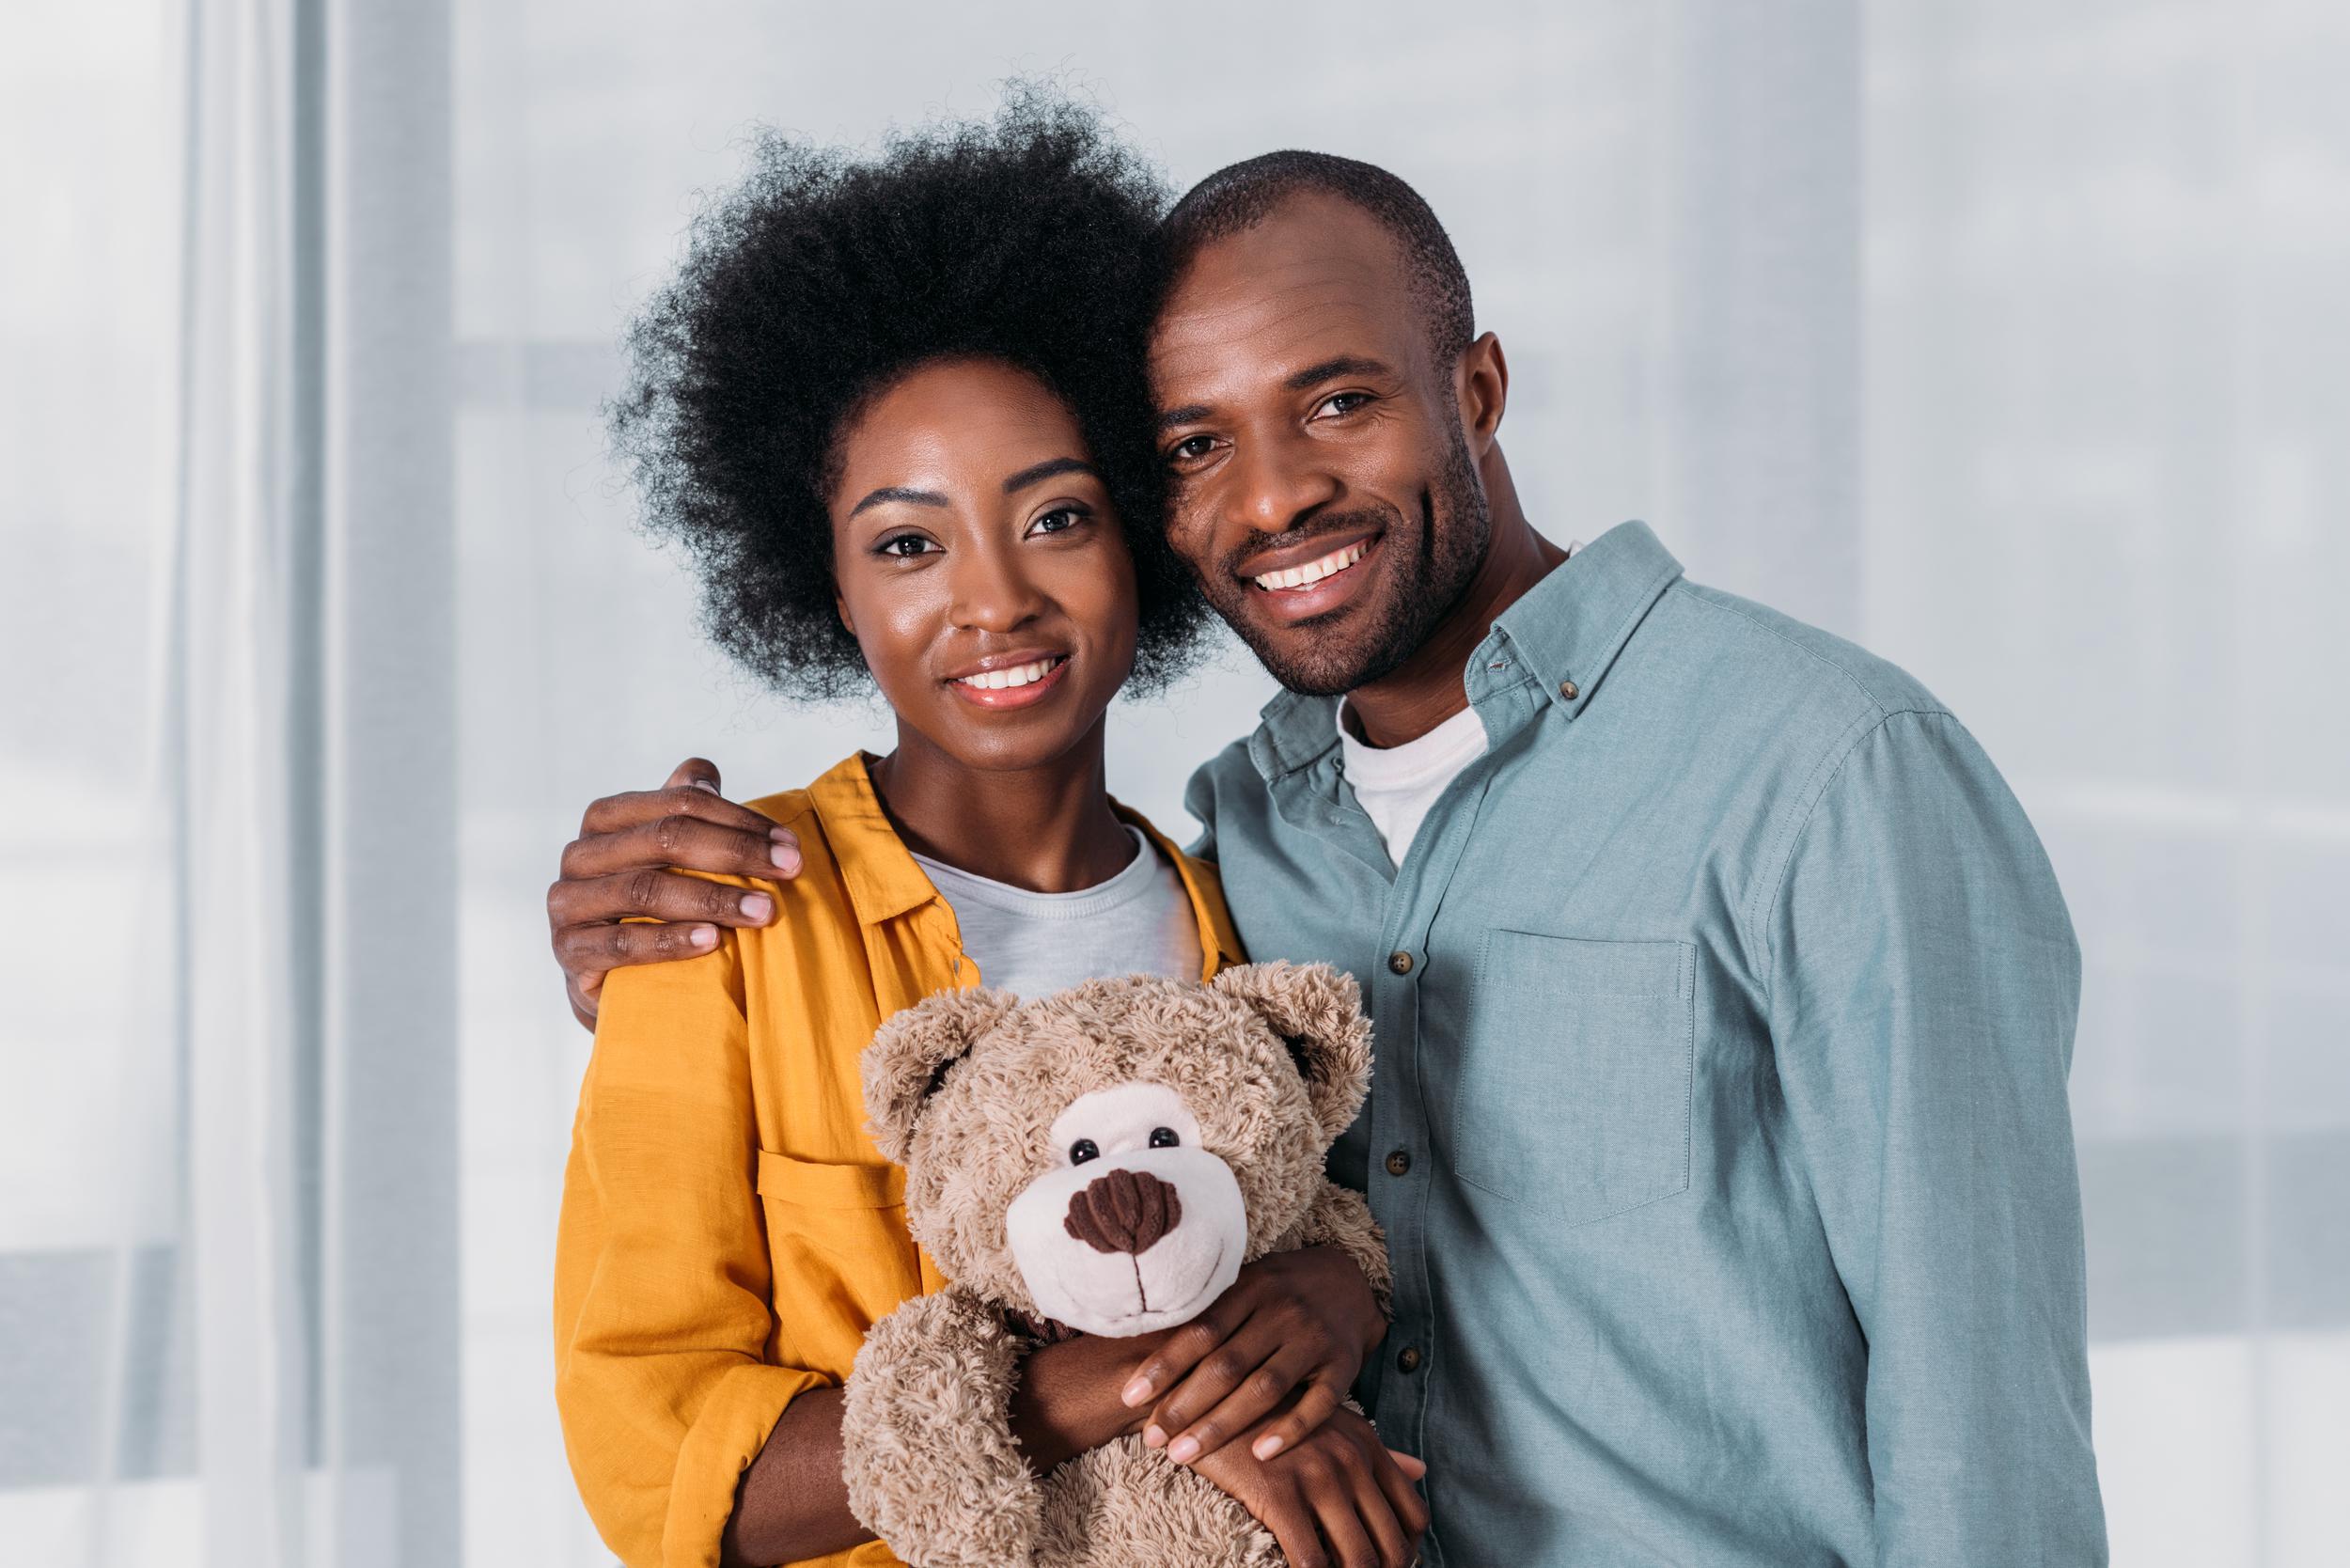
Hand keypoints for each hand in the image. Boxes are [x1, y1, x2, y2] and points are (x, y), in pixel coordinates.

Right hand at [547, 758, 802, 1026]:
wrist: (608, 980)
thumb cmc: (644, 906)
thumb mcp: (664, 853)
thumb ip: (682, 808)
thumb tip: (703, 772)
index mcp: (606, 819)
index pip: (681, 803)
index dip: (740, 820)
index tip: (791, 845)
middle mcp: (581, 854)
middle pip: (666, 839)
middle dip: (736, 853)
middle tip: (789, 870)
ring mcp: (569, 902)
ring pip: (646, 889)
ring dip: (713, 899)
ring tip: (762, 911)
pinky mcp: (569, 950)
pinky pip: (623, 943)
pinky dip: (671, 941)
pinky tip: (713, 941)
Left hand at [1121, 1245, 1383, 1466]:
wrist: (1349, 1280)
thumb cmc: (1279, 1289)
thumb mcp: (1246, 1283)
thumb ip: (1209, 1311)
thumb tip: (1138, 1342)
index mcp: (1251, 1287)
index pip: (1200, 1330)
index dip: (1164, 1365)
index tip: (1130, 1398)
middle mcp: (1283, 1310)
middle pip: (1227, 1365)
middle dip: (1185, 1406)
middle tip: (1153, 1439)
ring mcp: (1315, 1338)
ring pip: (1265, 1389)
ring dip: (1221, 1425)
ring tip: (1184, 1455)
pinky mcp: (1343, 1365)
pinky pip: (1319, 1404)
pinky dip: (1290, 1430)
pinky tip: (1260, 1455)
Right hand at [1187, 1404, 1427, 1567]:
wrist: (1208, 1392)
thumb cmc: (1270, 1412)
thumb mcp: (1334, 1421)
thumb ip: (1379, 1452)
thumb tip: (1421, 1471)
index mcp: (1367, 1446)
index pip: (1414, 1515)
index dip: (1408, 1551)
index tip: (1387, 1565)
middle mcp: (1351, 1462)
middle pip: (1393, 1546)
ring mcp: (1317, 1478)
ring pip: (1359, 1560)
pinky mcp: (1279, 1494)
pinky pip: (1311, 1559)